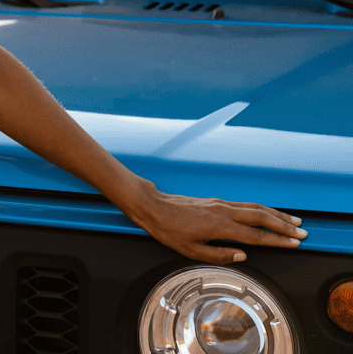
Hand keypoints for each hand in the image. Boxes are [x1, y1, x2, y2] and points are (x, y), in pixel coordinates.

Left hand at [130, 181, 306, 263]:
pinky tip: (268, 213)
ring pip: (255, 208)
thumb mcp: (190, 250)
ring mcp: (220, 204)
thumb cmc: (169, 230)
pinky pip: (245, 204)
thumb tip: (242, 255)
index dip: (277, 240)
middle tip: (303, 232)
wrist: (153, 207)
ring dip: (276, 214)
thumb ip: (219, 254)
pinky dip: (262, 209)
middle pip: (261, 217)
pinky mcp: (216, 201)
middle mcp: (223, 211)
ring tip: (293, 221)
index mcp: (219, 226)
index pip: (255, 235)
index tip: (294, 243)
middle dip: (284, 225)